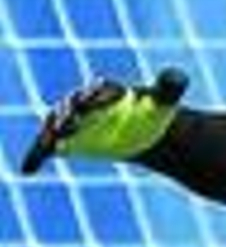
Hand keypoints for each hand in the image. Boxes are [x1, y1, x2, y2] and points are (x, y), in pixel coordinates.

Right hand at [20, 67, 187, 174]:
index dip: (97, 96)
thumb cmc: (153, 113)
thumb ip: (171, 86)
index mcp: (107, 90)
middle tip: (70, 124)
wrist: (145, 133)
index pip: (99, 90)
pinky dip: (36, 155)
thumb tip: (176, 76)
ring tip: (54, 142)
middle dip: (70, 113)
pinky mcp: (67, 141)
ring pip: (58, 125)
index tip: (94, 103)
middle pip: (73, 106)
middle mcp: (85, 102)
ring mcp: (74, 121)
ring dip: (54, 133)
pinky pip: (48, 146)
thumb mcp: (165, 100)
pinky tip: (28, 169)